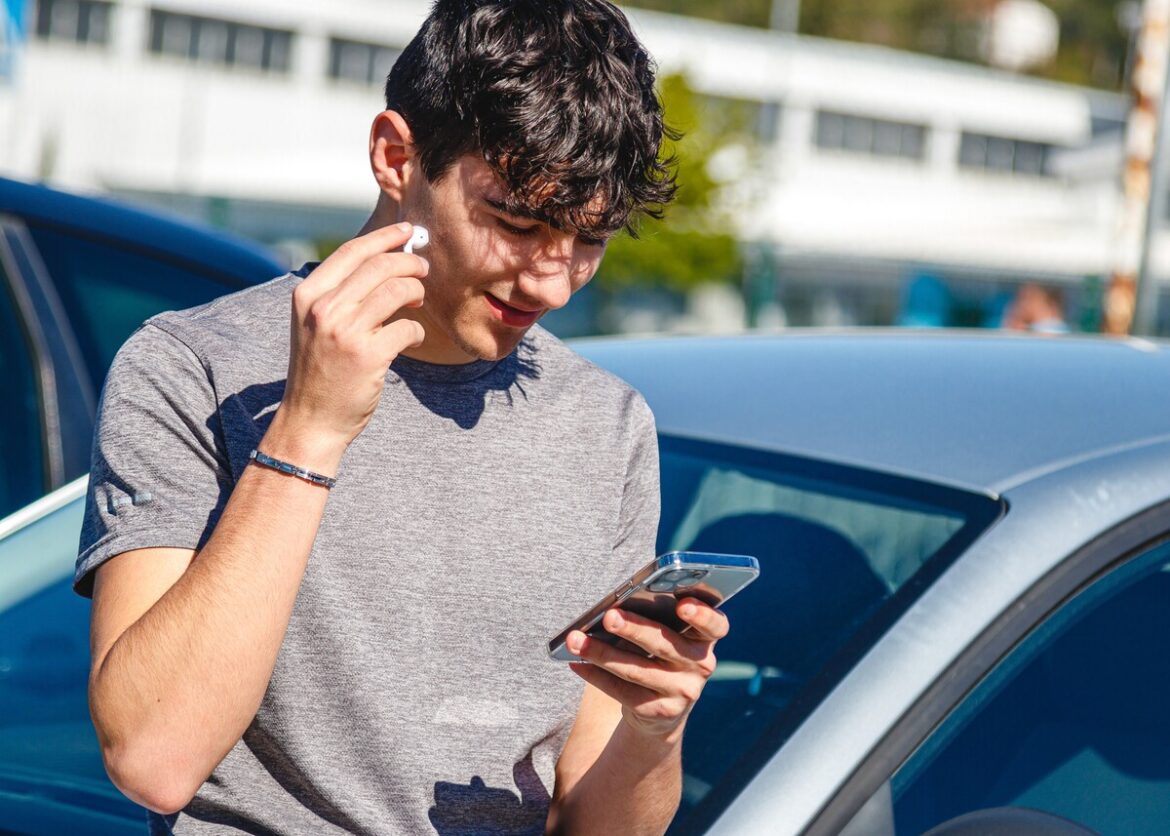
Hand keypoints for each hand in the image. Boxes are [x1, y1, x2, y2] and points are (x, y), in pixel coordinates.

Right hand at [272, 223, 429, 464]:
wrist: (310, 420)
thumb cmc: (320, 372)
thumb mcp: (315, 324)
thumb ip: (340, 294)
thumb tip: (384, 260)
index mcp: (308, 295)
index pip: (352, 251)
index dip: (385, 237)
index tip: (408, 231)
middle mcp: (323, 308)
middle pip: (380, 265)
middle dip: (410, 263)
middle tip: (423, 269)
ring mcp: (345, 331)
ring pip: (397, 290)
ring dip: (416, 291)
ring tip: (418, 300)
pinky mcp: (368, 355)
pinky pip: (408, 327)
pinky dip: (416, 332)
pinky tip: (411, 338)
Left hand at [566, 599, 728, 741]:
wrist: (662, 709)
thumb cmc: (659, 654)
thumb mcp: (668, 637)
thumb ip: (656, 620)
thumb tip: (614, 609)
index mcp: (705, 639)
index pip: (716, 626)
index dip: (702, 615)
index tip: (682, 604)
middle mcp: (701, 666)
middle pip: (665, 644)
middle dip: (634, 629)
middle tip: (609, 616)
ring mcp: (682, 692)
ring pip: (636, 669)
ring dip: (601, 652)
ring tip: (575, 639)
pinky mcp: (659, 711)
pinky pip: (622, 691)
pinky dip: (595, 674)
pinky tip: (576, 662)